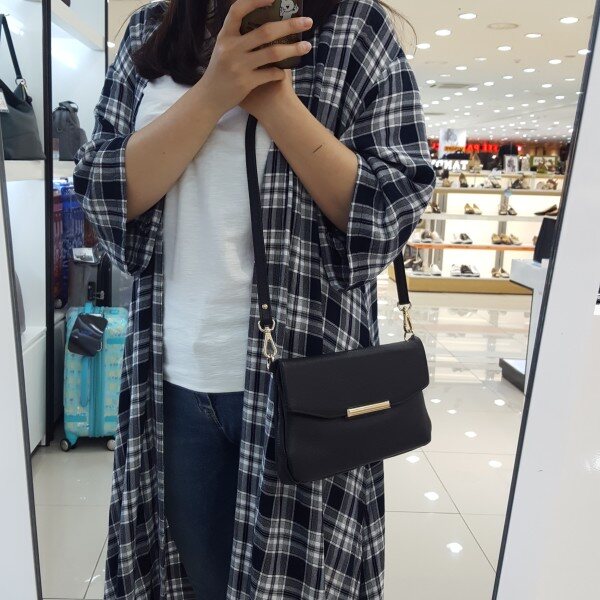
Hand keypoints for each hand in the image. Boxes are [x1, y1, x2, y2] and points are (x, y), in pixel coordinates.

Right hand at [198, 0, 312, 118]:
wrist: (209, 98)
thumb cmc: (220, 71)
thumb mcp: (223, 49)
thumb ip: (238, 37)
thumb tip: (264, 25)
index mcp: (225, 35)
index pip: (238, 10)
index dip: (256, 1)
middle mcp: (231, 48)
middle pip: (265, 31)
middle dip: (289, 25)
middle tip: (307, 22)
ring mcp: (238, 66)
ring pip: (272, 53)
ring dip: (293, 49)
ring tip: (306, 47)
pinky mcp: (245, 83)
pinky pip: (270, 74)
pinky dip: (280, 72)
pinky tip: (284, 71)